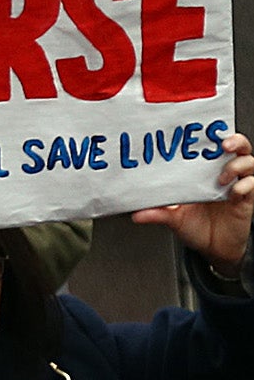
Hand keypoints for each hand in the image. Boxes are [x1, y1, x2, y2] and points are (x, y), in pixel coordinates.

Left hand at [131, 132, 253, 272]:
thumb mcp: (174, 218)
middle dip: (234, 140)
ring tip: (221, 178)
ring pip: (249, 162)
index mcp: (204, 173)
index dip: (211, 136)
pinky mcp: (247, 200)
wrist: (214, 249)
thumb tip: (136, 214)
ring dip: (237, 165)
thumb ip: (158, 213)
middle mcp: (223, 175)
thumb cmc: (196, 228)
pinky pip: (253, 185)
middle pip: (238, 147)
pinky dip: (245, 185)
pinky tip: (234, 192)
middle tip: (223, 145)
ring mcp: (237, 186)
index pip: (212, 147)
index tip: (202, 130)